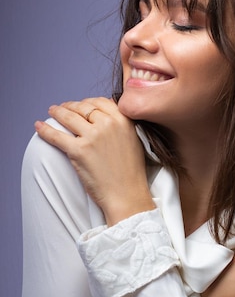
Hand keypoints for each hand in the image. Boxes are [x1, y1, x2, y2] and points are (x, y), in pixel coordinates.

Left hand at [35, 97, 153, 224]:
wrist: (127, 194)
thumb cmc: (131, 172)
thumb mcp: (135, 140)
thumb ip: (122, 125)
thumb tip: (107, 113)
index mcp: (123, 120)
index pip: (100, 102)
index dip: (87, 102)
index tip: (80, 105)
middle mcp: (108, 124)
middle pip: (83, 107)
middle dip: (70, 106)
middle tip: (63, 108)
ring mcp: (93, 137)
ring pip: (69, 117)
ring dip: (57, 112)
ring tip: (51, 112)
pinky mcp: (79, 151)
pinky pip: (57, 136)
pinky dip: (45, 130)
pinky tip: (38, 126)